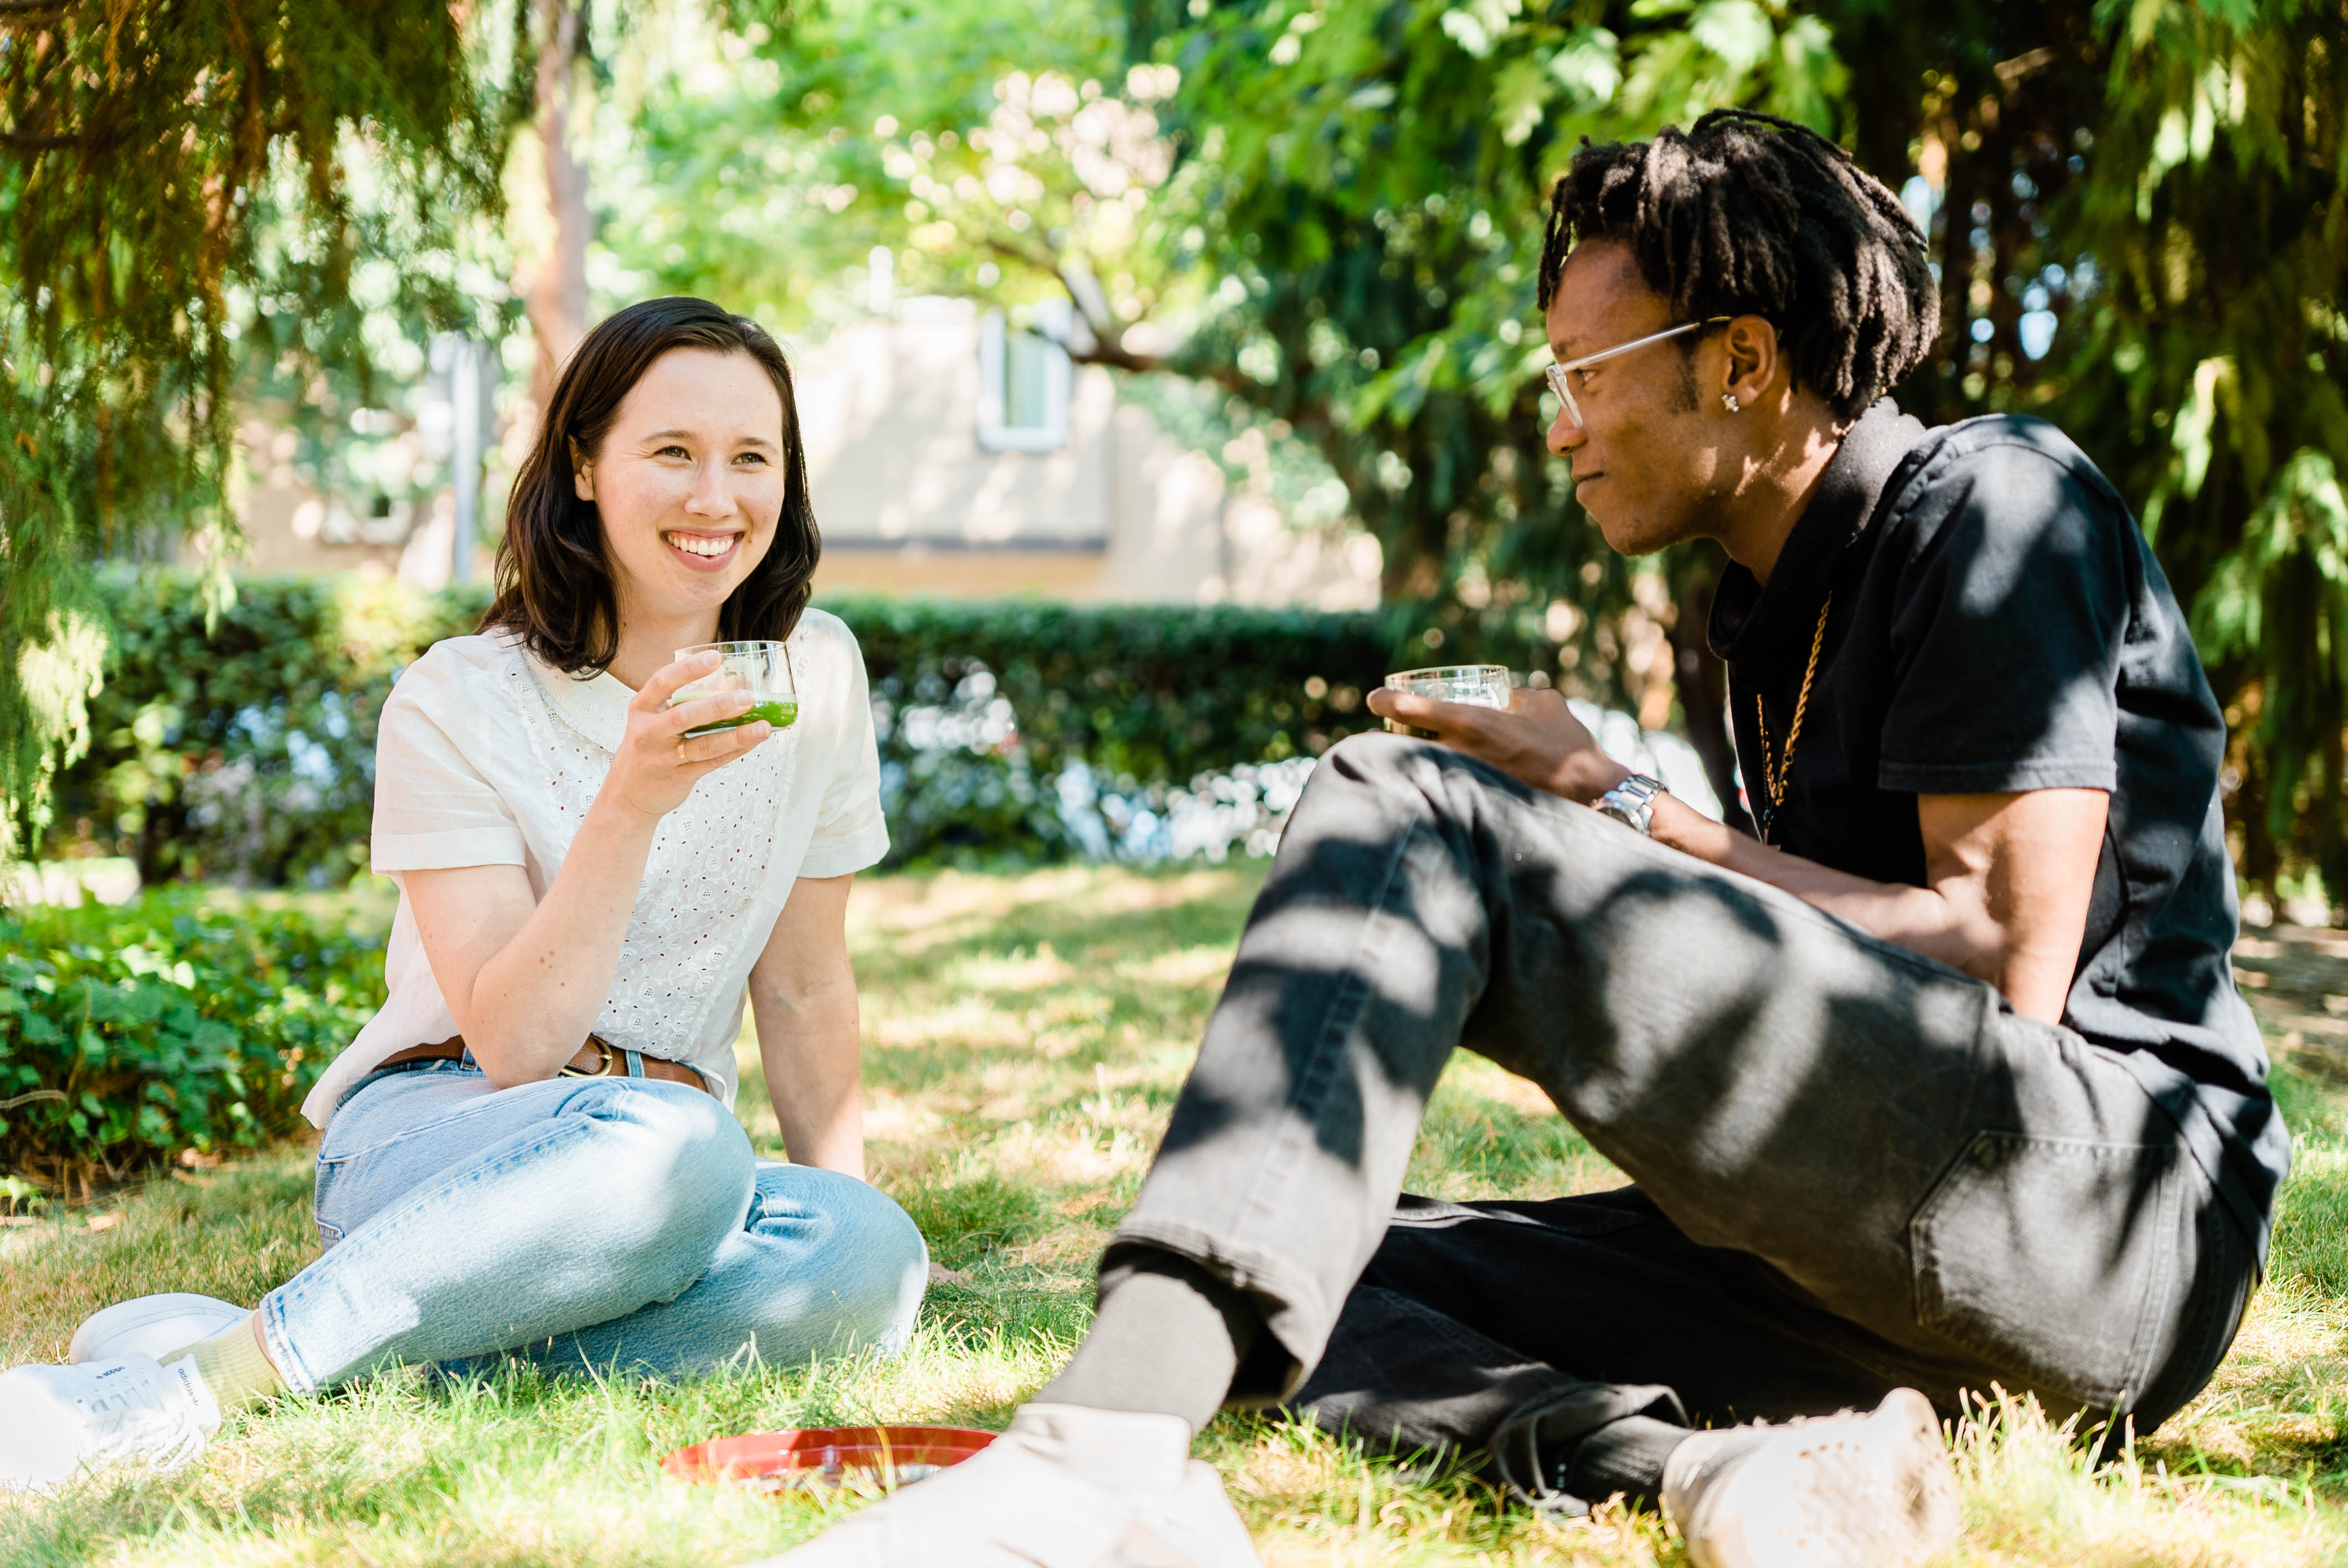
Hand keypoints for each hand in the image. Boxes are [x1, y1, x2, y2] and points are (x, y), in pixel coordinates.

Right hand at [599, 649, 772, 820]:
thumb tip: (730, 681)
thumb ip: (685, 701)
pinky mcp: (678, 778)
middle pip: (684, 716)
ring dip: (736, 735)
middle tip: (747, 697)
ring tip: (763, 726)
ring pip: (702, 745)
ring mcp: (662, 758)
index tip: (715, 657)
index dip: (688, 669)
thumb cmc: (648, 748)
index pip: (662, 682)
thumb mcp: (654, 720)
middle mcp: (648, 733)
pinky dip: (734, 751)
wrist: (626, 795)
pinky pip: (711, 763)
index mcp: (641, 709)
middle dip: (717, 706)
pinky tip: (752, 741)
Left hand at [1364, 685, 1630, 803]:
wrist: (1588, 791)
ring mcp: (1467, 781)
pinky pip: (1444, 790)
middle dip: (1383, 743)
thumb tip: (1506, 696)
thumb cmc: (1567, 743)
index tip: (1374, 699)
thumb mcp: (1544, 704)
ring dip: (1405, 766)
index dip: (1388, 702)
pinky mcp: (1477, 802)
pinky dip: (1431, 785)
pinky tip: (1426, 784)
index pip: (1415, 709)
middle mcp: (1462, 754)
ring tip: (1391, 761)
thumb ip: (1518, 695)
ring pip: (1421, 771)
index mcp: (1474, 723)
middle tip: (1371, 737)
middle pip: (1405, 747)